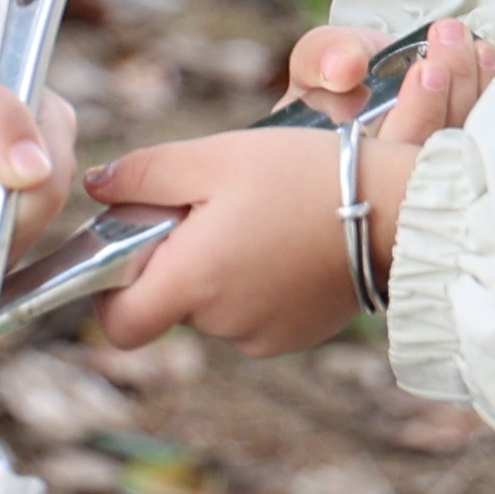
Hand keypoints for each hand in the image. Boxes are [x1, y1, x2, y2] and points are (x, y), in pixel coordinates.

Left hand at [83, 19, 494, 357]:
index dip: (109, 294)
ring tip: (259, 219)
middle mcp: (225, 323)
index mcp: (194, 281)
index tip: (128, 254)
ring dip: (221, 270)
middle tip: (211, 209)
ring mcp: (265, 336)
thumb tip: (96, 188)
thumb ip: (146, 174)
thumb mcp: (217, 157)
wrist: (398, 211)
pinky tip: (286, 240)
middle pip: (171, 304)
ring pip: (215, 307)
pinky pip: (255, 312)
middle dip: (178, 261)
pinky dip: (258, 283)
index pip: (119, 325)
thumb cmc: (305, 176)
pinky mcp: (298, 334)